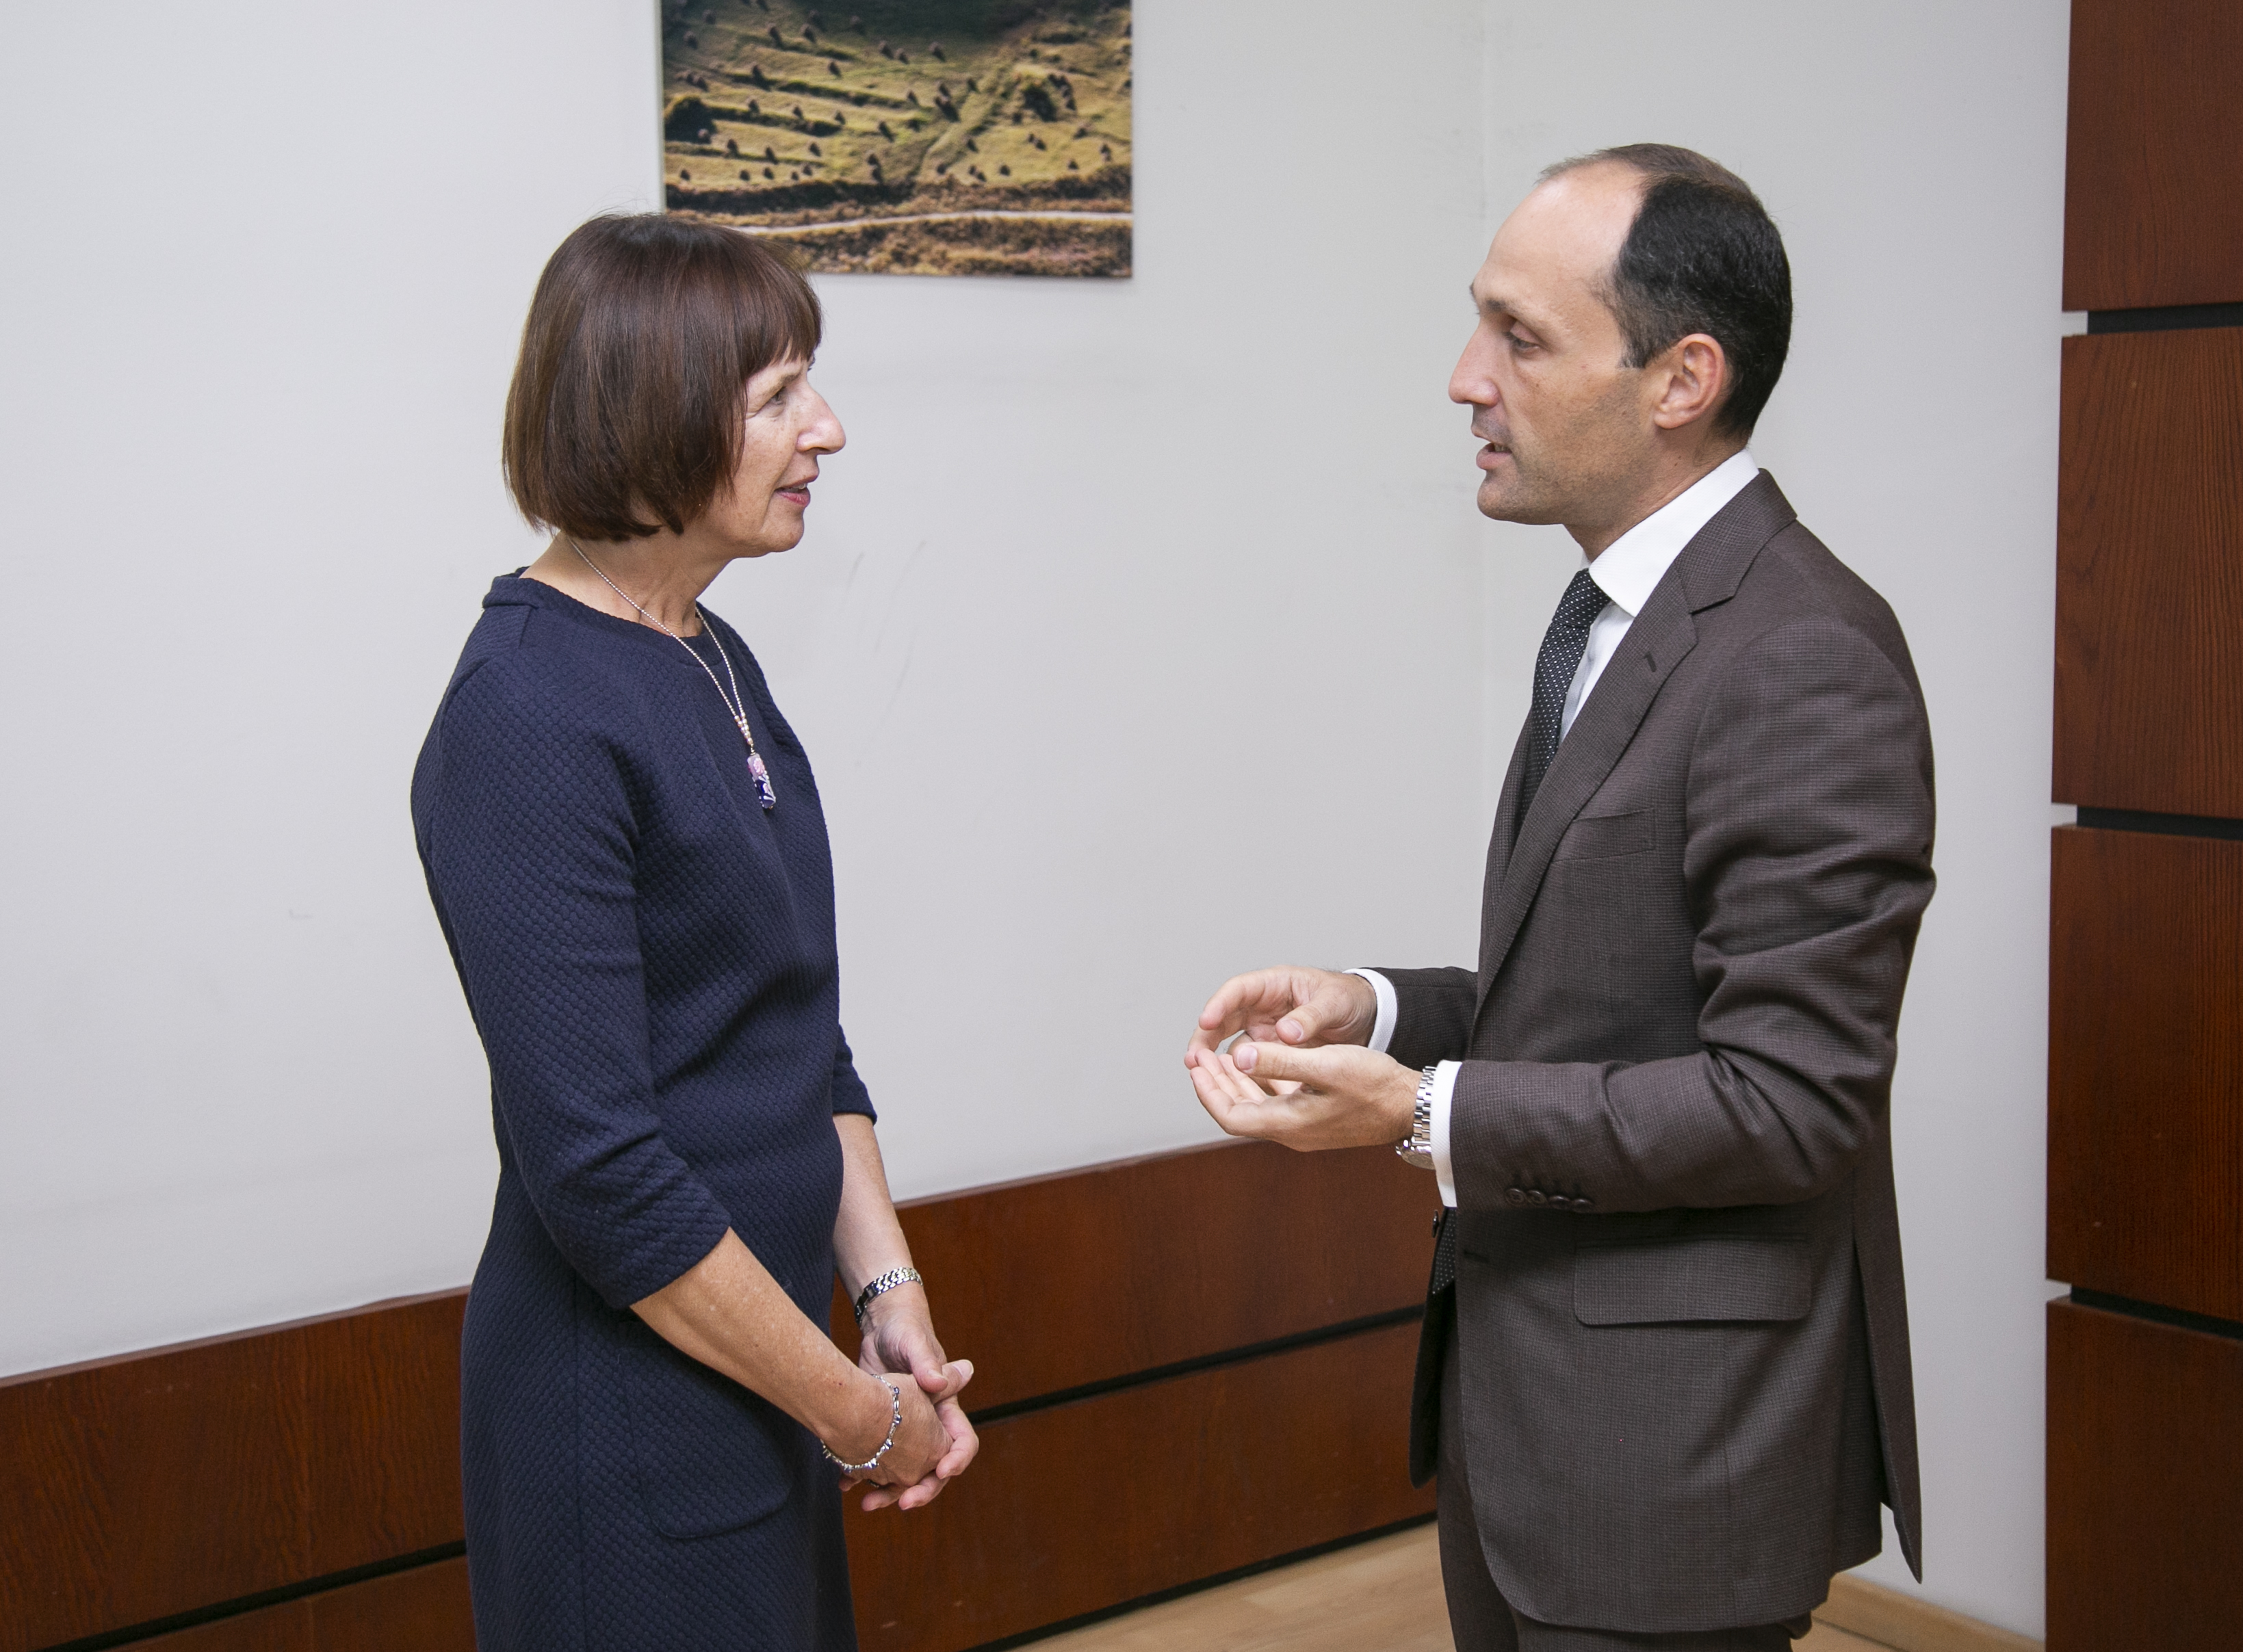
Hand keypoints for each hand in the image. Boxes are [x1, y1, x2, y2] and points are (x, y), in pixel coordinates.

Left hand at [851, 1288, 978, 1510]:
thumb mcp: (914, 1344)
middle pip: (934, 1469)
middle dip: (922, 1490)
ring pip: (903, 1474)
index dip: (957, 1459)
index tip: (943, 1471)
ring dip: (888, 1493)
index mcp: (945, 1408)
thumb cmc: (904, 1330)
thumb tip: (938, 1381)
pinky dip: (861, 1477)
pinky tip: (844, 1484)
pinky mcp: (879, 1431)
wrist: (878, 1330)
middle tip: (904, 1503)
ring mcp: (903, 1433)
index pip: (963, 1441)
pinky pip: (875, 1463)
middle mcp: (928, 1427)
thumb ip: (927, 1363)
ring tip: (867, 1505)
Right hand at [1183, 965, 1377, 1070]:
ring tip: (1203, 1076)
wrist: (1367, 1018)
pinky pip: (1251, 1062)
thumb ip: (1310, 1017)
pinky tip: (1232, 1088)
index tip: (1206, 1021)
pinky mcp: (1272, 1050)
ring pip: (1231, 1043)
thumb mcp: (1334, 1004)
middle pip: (1223, 1018)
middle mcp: (1263, 1006)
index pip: (1238, 990)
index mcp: (1275, 985)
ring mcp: (1265, 1029)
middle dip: (1205, 1037)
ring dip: (1216, 1058)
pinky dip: (1240, 1073)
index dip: (1219, 1004)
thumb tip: (1286, 1032)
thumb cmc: (1349, 1000)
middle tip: (1193, 1058)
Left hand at [1187, 1038, 1417, 1152]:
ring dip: (1238, 1082)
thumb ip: (1280, 1060)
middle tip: (1201, 1057)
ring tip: (1222, 1056)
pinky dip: (1263, 1082)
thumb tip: (1239, 1054)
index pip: (1231, 1115)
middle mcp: (1293, 1130)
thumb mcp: (1326, 1065)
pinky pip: (1278, 1101)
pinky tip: (1262, 1061)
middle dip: (1217, 1083)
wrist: (1413, 1106)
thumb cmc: (1375, 1085)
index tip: (1197, 1066)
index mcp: (1289, 1122)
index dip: (1208, 1092)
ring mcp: (1305, 1126)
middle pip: (1240, 1111)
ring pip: (1258, 1105)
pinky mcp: (1317, 1118)